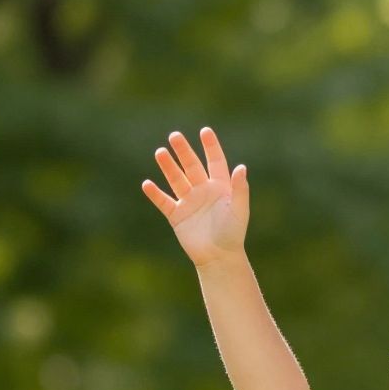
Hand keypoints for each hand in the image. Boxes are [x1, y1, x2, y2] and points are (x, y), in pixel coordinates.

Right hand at [142, 126, 248, 265]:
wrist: (219, 258)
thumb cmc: (233, 234)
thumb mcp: (238, 210)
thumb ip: (240, 189)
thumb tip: (241, 167)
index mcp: (220, 187)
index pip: (215, 161)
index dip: (211, 147)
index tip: (205, 132)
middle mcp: (203, 190)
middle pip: (191, 166)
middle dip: (183, 151)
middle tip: (174, 136)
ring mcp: (189, 202)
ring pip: (176, 180)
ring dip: (168, 167)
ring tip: (160, 152)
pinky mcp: (177, 216)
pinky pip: (164, 202)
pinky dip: (155, 194)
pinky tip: (147, 184)